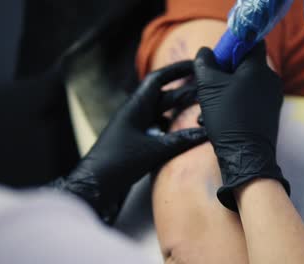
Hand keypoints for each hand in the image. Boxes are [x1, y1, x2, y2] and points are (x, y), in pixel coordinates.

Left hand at [53, 61, 206, 222]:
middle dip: (186, 92)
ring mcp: (137, 128)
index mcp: (135, 107)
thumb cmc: (118, 163)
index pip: (157, 79)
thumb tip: (207, 133)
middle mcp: (136, 114)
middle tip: (208, 90)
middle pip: (165, 96)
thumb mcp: (153, 150)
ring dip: (181, 111)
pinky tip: (189, 134)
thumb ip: (180, 140)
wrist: (95, 186)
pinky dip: (175, 129)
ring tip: (204, 110)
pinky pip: (161, 130)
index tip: (196, 64)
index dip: (176, 70)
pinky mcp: (139, 142)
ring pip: (164, 114)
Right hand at [194, 43, 289, 210]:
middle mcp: (271, 79)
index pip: (251, 42)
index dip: (232, 46)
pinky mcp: (270, 114)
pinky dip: (234, 105)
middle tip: (208, 88)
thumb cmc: (228, 118)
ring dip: (225, 92)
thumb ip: (205, 63)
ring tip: (209, 109)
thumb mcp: (208, 86)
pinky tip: (218, 120)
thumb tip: (206, 52)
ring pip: (245, 85)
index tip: (217, 60)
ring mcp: (273, 98)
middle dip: (224, 74)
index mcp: (259, 68)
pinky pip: (250, 100)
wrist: (246, 157)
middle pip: (245, 66)